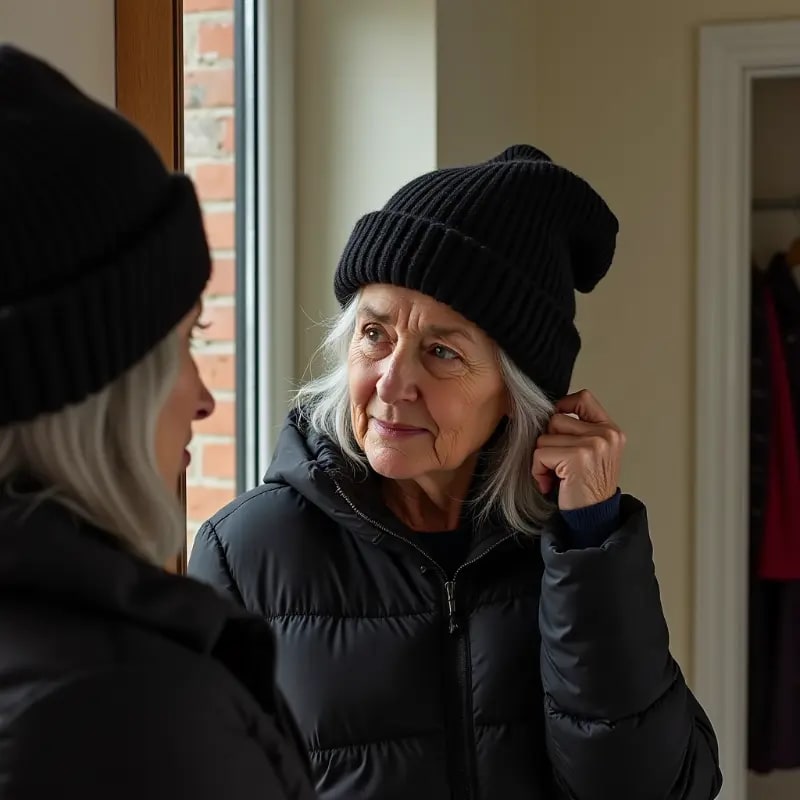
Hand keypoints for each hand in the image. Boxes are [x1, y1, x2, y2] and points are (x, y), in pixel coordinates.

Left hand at [532, 390, 624, 510]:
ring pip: (544, 437)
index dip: (564, 406)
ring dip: (542, 459)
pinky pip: (540, 454)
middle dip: (549, 442)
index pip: (583, 398)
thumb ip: (580, 431)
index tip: (556, 427)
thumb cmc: (589, 487)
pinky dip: (538, 470)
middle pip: (556, 420)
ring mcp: (593, 445)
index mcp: (611, 430)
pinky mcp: (576, 458)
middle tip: (558, 465)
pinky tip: (550, 483)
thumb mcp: (595, 453)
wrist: (595, 517)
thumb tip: (548, 415)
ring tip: (555, 476)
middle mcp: (605, 434)